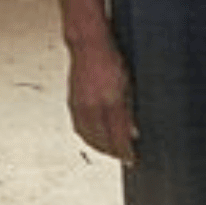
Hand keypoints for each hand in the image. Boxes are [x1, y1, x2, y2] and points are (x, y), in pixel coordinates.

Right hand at [66, 38, 136, 163]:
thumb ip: (129, 110)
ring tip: (109, 151)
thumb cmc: (110, 59)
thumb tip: (133, 131)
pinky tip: (93, 137)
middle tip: (123, 158)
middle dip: (113, 152)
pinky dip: (88, 136)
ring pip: (89, 136)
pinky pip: (79, 127)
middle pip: (102, 141)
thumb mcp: (128, 85)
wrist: (88, 45)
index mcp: (109, 102)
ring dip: (99, 147)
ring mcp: (80, 106)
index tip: (132, 159)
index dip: (125, 151)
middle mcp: (93, 107)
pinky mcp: (73, 103)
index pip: (118, 137)